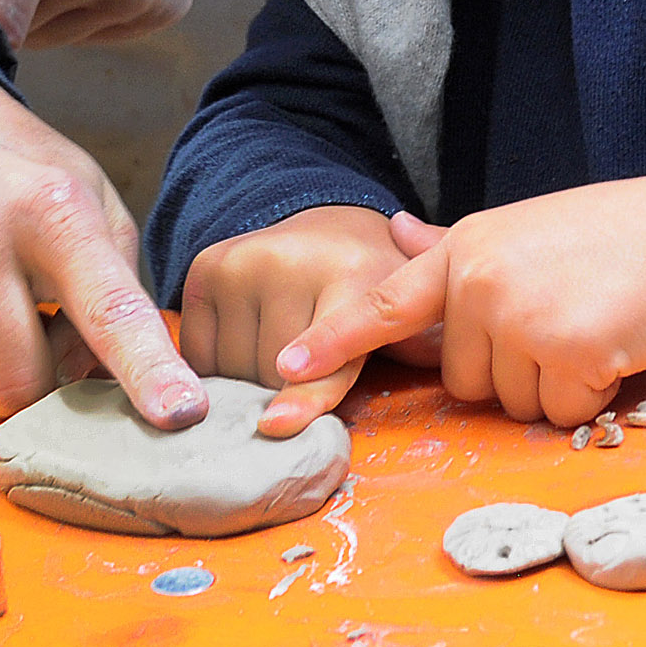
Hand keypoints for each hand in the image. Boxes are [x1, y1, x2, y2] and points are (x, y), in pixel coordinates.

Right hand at [0, 74, 208, 425]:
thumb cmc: (18, 175)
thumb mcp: (89, 200)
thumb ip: (115, 291)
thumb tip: (102, 388)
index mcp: (55, 210)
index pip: (109, 306)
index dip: (146, 369)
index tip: (182, 415)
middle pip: (11, 387)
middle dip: (24, 383)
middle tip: (19, 333)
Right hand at [178, 205, 428, 437]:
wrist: (330, 223)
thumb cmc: (375, 283)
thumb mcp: (412, 306)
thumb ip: (429, 344)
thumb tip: (445, 366)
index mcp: (354, 275)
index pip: (330, 348)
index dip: (306, 391)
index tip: (277, 424)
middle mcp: (291, 261)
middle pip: (275, 378)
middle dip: (290, 394)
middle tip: (308, 370)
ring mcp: (244, 261)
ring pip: (235, 371)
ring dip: (252, 382)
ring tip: (278, 348)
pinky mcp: (208, 268)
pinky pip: (201, 353)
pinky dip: (218, 365)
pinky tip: (246, 340)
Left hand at [274, 176, 645, 428]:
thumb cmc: (606, 238)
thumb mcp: (520, 229)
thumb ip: (451, 245)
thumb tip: (394, 228)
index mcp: (463, 249)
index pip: (385, 302)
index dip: (332, 340)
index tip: (286, 371)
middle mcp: (481, 279)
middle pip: (462, 378)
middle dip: (509, 368)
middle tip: (558, 320)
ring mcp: (521, 315)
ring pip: (511, 401)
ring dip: (551, 383)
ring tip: (588, 326)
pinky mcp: (568, 351)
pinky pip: (559, 412)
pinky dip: (588, 397)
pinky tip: (612, 347)